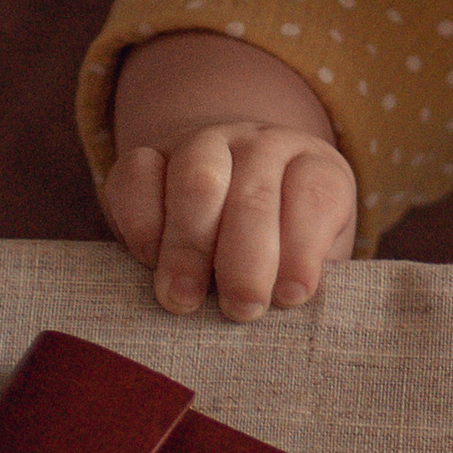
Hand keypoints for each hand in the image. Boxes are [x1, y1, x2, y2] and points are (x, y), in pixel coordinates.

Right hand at [103, 121, 359, 322]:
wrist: (225, 197)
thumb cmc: (278, 245)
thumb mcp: (306, 258)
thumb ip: (299, 275)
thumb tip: (285, 302)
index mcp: (312, 166)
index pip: (314, 196)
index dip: (304, 248)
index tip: (291, 297)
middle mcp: (260, 147)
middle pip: (254, 194)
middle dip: (247, 259)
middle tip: (240, 309)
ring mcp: (203, 143)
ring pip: (197, 180)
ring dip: (190, 246)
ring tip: (184, 299)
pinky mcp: (149, 154)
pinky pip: (138, 174)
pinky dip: (142, 222)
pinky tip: (149, 262)